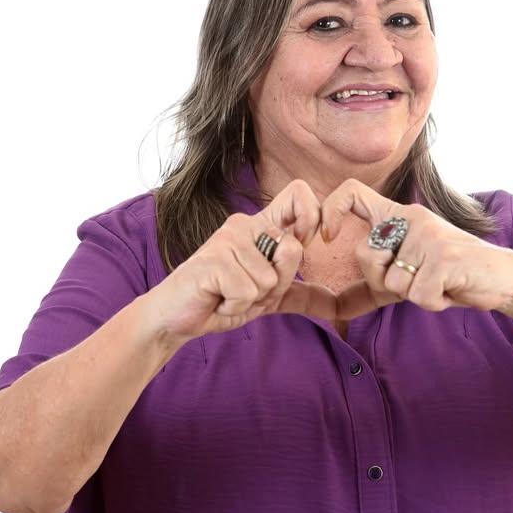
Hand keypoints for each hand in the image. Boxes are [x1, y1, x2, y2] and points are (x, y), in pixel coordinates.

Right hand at [143, 179, 340, 343]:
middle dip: (277, 285)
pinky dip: (235, 307)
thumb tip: (336, 300)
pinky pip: (248, 292)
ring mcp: (228, 239)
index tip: (307, 244)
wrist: (176, 317)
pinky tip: (217, 299)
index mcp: (261, 227)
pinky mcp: (214, 259)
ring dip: (252, 301)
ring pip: (270, 280)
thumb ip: (298, 292)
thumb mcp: (267, 296)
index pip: (298, 195)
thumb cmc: (220, 300)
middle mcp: (245, 225)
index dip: (312, 218)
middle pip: (293, 250)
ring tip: (227, 294)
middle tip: (247, 290)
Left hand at [318, 179, 512, 319]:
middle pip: (365, 257)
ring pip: (393, 283)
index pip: (352, 192)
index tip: (326, 237)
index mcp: (401, 215)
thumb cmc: (453, 276)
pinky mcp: (444, 257)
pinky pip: (418, 296)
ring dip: (416, 295)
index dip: (330, 211)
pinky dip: (434, 302)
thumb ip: (377, 276)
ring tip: (440, 283)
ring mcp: (429, 235)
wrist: (505, 277)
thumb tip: (333, 304)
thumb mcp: (411, 269)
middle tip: (417, 281)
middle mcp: (412, 218)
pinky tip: (451, 289)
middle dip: (384, 283)